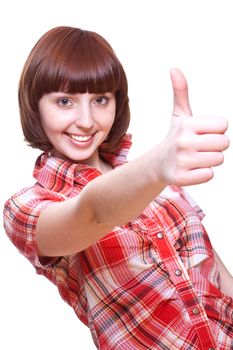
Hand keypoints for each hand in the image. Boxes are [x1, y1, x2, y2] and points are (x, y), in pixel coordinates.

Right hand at [156, 68, 228, 185]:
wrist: (158, 163)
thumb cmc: (175, 137)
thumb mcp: (179, 115)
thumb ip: (181, 92)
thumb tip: (174, 69)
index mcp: (187, 124)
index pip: (223, 125)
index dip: (216, 130)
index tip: (202, 133)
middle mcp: (183, 141)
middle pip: (224, 143)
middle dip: (215, 146)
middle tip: (200, 147)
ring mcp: (182, 161)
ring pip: (218, 159)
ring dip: (209, 160)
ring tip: (195, 158)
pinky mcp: (181, 178)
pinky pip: (209, 175)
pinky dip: (202, 173)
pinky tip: (191, 169)